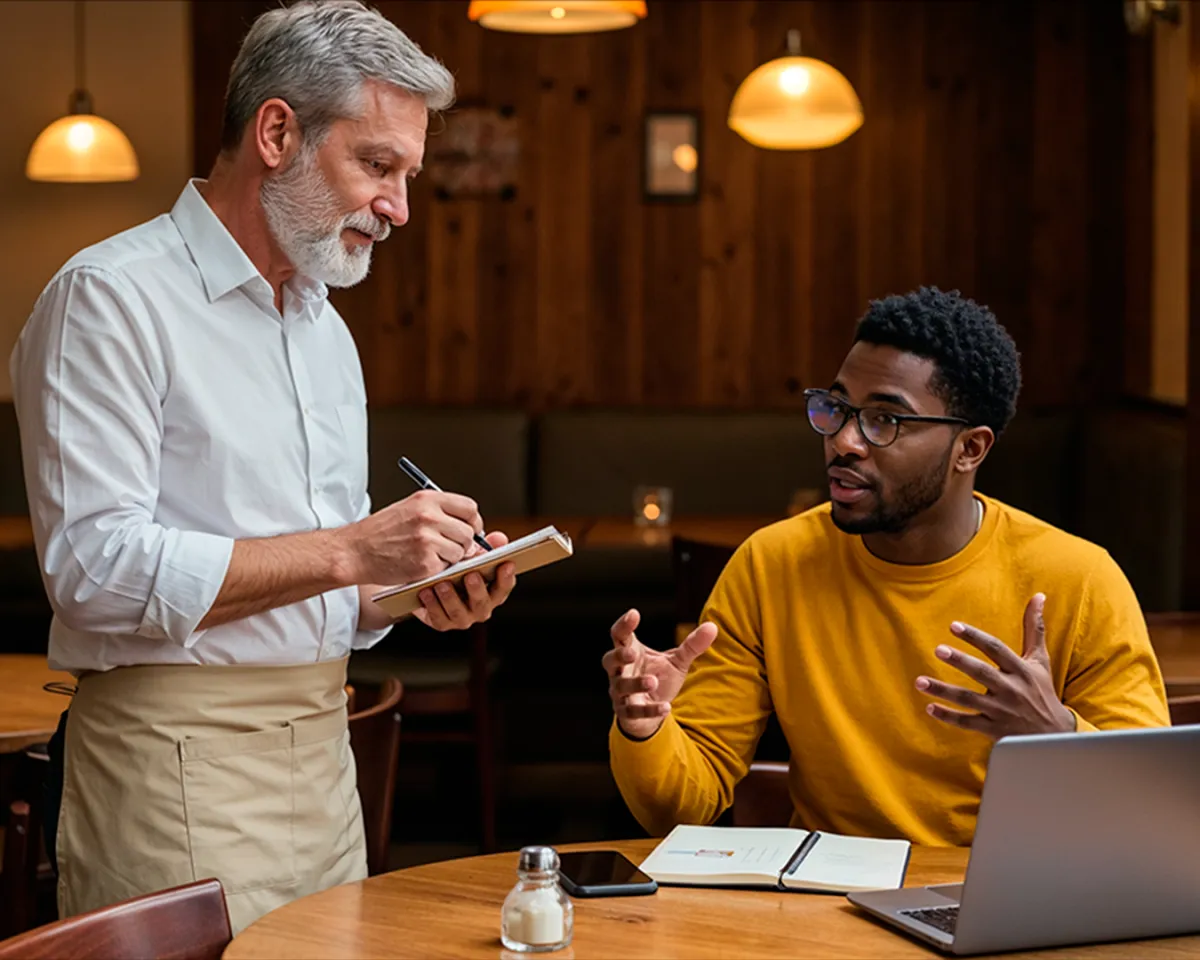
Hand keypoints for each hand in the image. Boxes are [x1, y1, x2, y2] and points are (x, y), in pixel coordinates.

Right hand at [339, 490, 484, 584]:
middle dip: (463, 543)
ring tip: (428, 555)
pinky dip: (436, 570)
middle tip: (448, 547)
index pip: (470, 508)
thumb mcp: (409, 508)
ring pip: (460, 552)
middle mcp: (429, 516)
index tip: (468, 529)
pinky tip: (419, 564)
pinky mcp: (425, 563)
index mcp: (427, 500)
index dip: (472, 522)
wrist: (354, 551)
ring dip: (450, 558)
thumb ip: (439, 514)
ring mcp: (427, 540)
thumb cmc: (381, 532)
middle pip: (468, 532)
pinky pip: (446, 568)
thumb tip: (472, 529)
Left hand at [414, 531, 515, 630]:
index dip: (507, 577)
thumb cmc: (457, 567)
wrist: (429, 582)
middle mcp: (480, 608)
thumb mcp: (472, 555)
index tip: (506, 563)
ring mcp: (462, 618)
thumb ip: (488, 546)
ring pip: (458, 613)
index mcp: (493, 592)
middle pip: (482, 603)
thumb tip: (499, 539)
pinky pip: (438, 618)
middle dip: (477, 590)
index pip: (504, 587)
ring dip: (451, 598)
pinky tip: (426, 592)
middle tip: (470, 575)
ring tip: (442, 584)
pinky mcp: (442, 623)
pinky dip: (432, 605)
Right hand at [602, 609, 716, 739]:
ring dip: (636, 683)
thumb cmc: (660, 678)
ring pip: (621, 686)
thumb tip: (712, 627)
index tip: (634, 614)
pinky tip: (667, 707)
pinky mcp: (626, 713)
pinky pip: (633, 711)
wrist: (651, 713)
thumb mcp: (677, 661)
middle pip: (609, 660)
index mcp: (630, 651)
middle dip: (619, 656)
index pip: (619, 635)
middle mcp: (620, 671)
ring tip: (654, 681)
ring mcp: (620, 692)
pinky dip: (649, 710)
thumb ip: (692, 645)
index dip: (624, 625)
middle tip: (632, 654)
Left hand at [916, 593, 1075, 737]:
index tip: (954, 626)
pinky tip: (929, 708)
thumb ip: (1034, 629)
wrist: (1054, 734)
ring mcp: (1001, 711)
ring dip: (943, 691)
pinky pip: (967, 723)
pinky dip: (948, 717)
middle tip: (938, 649)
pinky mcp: (994, 730)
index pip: (996, 649)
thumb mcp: (1040, 660)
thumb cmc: (1041, 690)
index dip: (975, 637)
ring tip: (919, 682)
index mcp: (1021, 670)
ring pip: (969, 699)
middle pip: (982, 673)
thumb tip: (1039, 596)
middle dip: (960, 661)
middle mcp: (1011, 689)